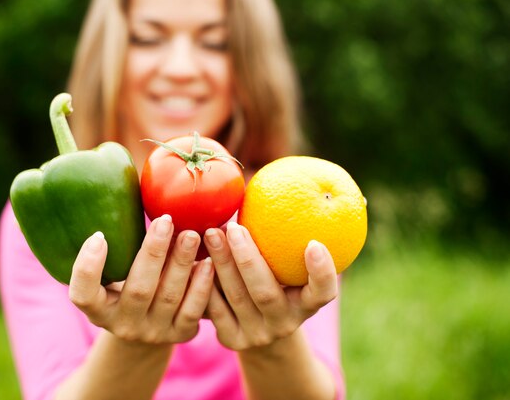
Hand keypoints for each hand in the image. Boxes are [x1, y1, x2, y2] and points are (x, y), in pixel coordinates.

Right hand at [68, 215, 213, 344]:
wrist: (151, 323)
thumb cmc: (130, 278)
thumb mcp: (116, 267)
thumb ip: (117, 239)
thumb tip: (118, 180)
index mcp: (98, 308)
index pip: (82, 294)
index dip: (87, 268)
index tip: (98, 235)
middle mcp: (122, 325)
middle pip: (138, 290)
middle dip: (153, 252)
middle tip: (166, 221)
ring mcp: (153, 333)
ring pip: (169, 298)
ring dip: (182, 263)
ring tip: (192, 234)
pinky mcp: (180, 334)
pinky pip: (193, 310)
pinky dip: (202, 284)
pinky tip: (209, 261)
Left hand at [203, 222, 337, 350]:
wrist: (257, 325)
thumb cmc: (276, 278)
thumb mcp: (287, 266)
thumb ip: (287, 236)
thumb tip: (287, 179)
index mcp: (307, 305)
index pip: (323, 292)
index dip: (321, 272)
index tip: (313, 243)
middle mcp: (285, 323)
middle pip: (266, 292)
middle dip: (248, 258)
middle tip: (233, 226)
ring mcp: (257, 335)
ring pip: (236, 298)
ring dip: (221, 263)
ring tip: (210, 233)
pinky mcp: (231, 339)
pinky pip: (214, 308)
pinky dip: (205, 280)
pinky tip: (196, 255)